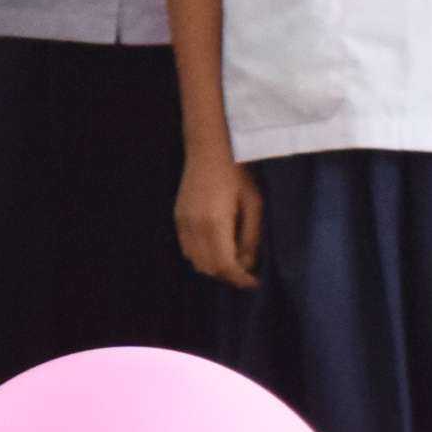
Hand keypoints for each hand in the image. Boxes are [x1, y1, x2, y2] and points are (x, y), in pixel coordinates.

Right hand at [176, 150, 262, 289]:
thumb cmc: (237, 174)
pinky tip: (217, 247)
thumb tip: (248, 263)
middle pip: (209, 268)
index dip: (240, 279)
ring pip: (195, 261)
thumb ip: (250, 237)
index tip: (254, 283)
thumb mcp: (253, 204)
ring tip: (233, 260)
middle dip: (229, 276)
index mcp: (214, 223)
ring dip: (214, 267)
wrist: (208, 149)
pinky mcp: (178, 217)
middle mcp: (194, 226)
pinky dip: (201, 256)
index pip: (225, 265)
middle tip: (247, 273)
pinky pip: (187, 249)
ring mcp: (183, 222)